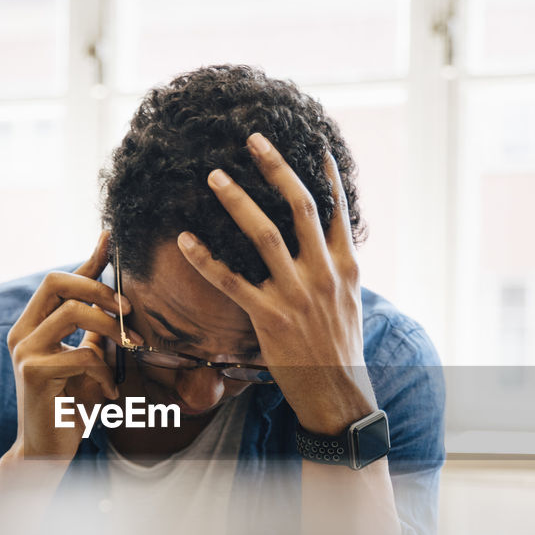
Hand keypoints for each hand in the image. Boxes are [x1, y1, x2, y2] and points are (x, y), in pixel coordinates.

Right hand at [5, 231, 138, 459]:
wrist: (46, 452)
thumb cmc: (70, 406)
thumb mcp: (86, 361)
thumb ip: (93, 332)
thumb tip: (115, 301)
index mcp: (32, 326)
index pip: (58, 281)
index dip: (87, 260)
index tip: (110, 240)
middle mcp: (21, 333)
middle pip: (56, 281)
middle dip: (98, 288)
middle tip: (129, 309)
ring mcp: (24, 351)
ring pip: (72, 314)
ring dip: (109, 327)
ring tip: (129, 347)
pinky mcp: (32, 372)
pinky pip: (80, 355)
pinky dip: (103, 371)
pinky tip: (108, 393)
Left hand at [177, 133, 375, 434]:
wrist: (338, 395)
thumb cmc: (339, 348)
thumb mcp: (349, 301)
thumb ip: (337, 266)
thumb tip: (330, 237)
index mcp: (346, 265)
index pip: (336, 208)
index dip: (325, 173)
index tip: (313, 142)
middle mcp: (324, 273)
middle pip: (299, 206)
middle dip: (276, 168)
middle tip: (253, 139)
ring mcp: (296, 295)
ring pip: (264, 235)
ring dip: (237, 201)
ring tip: (214, 176)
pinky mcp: (270, 319)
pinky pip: (231, 282)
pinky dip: (206, 259)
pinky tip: (185, 239)